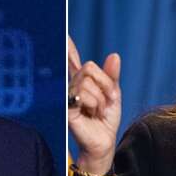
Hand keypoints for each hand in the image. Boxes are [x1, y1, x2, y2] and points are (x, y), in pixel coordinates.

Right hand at [68, 35, 121, 174]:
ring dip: (101, 98)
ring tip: (98, 111)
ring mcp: (67, 95)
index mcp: (81, 81)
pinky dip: (95, 104)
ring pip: (88, 81)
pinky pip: (84, 94)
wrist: (103, 143)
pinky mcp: (66, 106)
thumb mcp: (113, 95)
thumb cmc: (105, 121)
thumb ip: (112, 75)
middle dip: (105, 85)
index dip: (66, 45)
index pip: (71, 59)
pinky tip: (92, 114)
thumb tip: (114, 56)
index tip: (62, 32)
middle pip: (89, 67)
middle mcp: (71, 85)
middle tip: (106, 102)